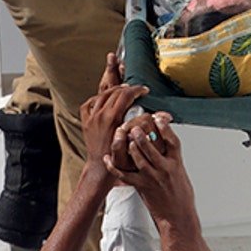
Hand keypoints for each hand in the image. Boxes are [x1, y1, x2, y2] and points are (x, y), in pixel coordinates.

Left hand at [83, 55, 148, 182]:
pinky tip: (104, 96)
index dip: (136, 89)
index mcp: (112, 118)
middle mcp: (99, 115)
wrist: (100, 170)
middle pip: (112, 91)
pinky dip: (98, 97)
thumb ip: (149, 125)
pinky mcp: (85, 122)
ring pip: (101, 94)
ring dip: (111, 87)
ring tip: (119, 84)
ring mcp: (91, 118)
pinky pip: (90, 103)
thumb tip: (165, 116)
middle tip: (131, 79)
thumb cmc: (118, 159)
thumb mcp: (135, 140)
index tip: (143, 90)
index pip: (125, 94)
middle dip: (123, 83)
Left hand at [107, 114, 197, 227]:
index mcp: (176, 164)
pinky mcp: (142, 187)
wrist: (179, 217)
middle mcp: (165, 169)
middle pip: (152, 146)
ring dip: (130, 145)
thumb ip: (171, 158)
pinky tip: (108, 159)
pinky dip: (114, 166)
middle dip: (141, 134)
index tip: (157, 117)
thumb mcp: (181, 173)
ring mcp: (153, 178)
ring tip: (124, 134)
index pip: (171, 140)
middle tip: (134, 124)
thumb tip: (162, 143)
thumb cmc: (181, 196)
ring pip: (139, 157)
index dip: (164, 127)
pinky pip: (125, 175)